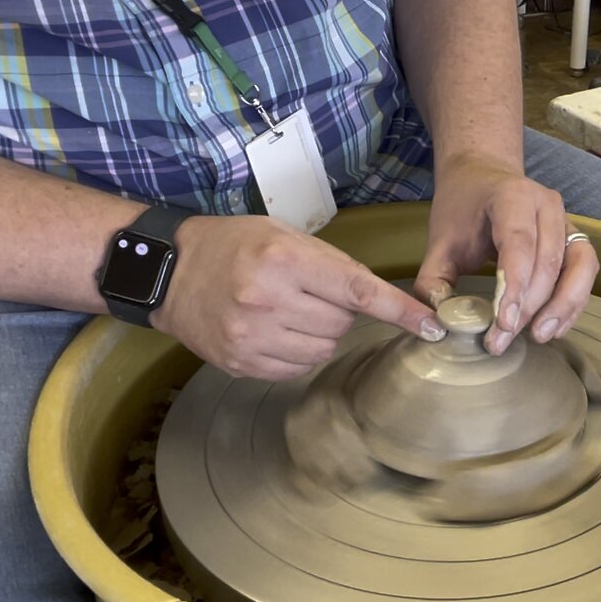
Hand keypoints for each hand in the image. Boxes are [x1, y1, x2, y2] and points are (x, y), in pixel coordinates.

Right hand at [152, 216, 443, 380]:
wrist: (168, 271)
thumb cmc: (234, 245)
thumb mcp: (284, 234)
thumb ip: (332, 264)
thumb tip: (380, 298)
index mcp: (284, 260)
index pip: (359, 291)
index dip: (401, 311)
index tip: (433, 327)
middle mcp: (268, 299)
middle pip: (343, 323)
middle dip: (339, 310)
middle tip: (310, 292)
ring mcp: (252, 336)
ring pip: (324, 348)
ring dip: (320, 332)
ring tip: (288, 309)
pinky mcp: (241, 363)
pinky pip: (297, 367)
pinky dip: (298, 351)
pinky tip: (275, 329)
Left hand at [414, 156, 598, 354]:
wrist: (484, 177)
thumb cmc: (463, 209)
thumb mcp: (440, 241)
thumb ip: (433, 282)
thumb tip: (443, 322)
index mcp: (511, 196)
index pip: (519, 243)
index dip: (515, 286)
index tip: (503, 324)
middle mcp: (547, 204)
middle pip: (548, 261)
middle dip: (529, 307)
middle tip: (503, 339)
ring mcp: (566, 219)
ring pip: (578, 266)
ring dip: (562, 307)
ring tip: (538, 336)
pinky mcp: (575, 238)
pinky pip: (585, 271)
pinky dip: (574, 303)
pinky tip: (554, 327)